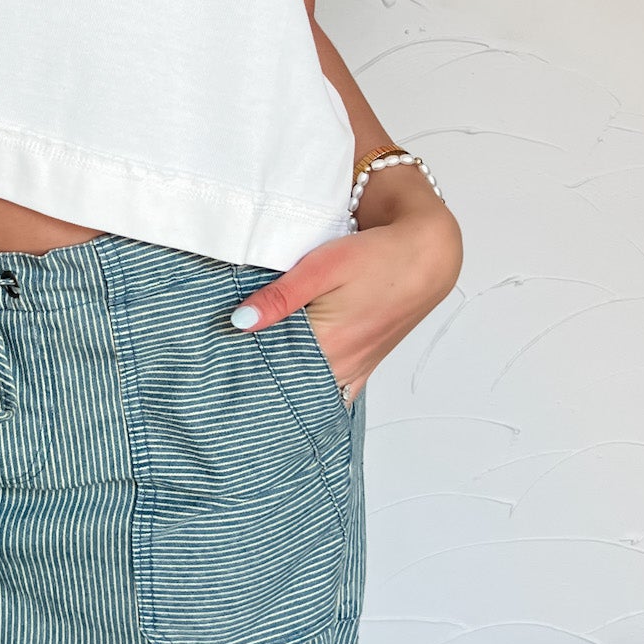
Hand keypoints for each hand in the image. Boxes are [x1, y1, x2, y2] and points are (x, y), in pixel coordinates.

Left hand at [229, 181, 462, 401]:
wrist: (427, 254)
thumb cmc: (378, 256)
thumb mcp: (322, 267)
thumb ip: (280, 297)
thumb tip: (239, 322)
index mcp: (328, 347)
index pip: (271, 371)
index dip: (242, 366)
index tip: (216, 364)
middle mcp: (342, 367)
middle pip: (288, 383)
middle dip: (258, 377)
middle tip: (224, 368)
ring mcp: (356, 369)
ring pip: (309, 387)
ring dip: (284, 380)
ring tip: (250, 370)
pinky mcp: (365, 363)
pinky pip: (333, 388)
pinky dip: (312, 386)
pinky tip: (293, 382)